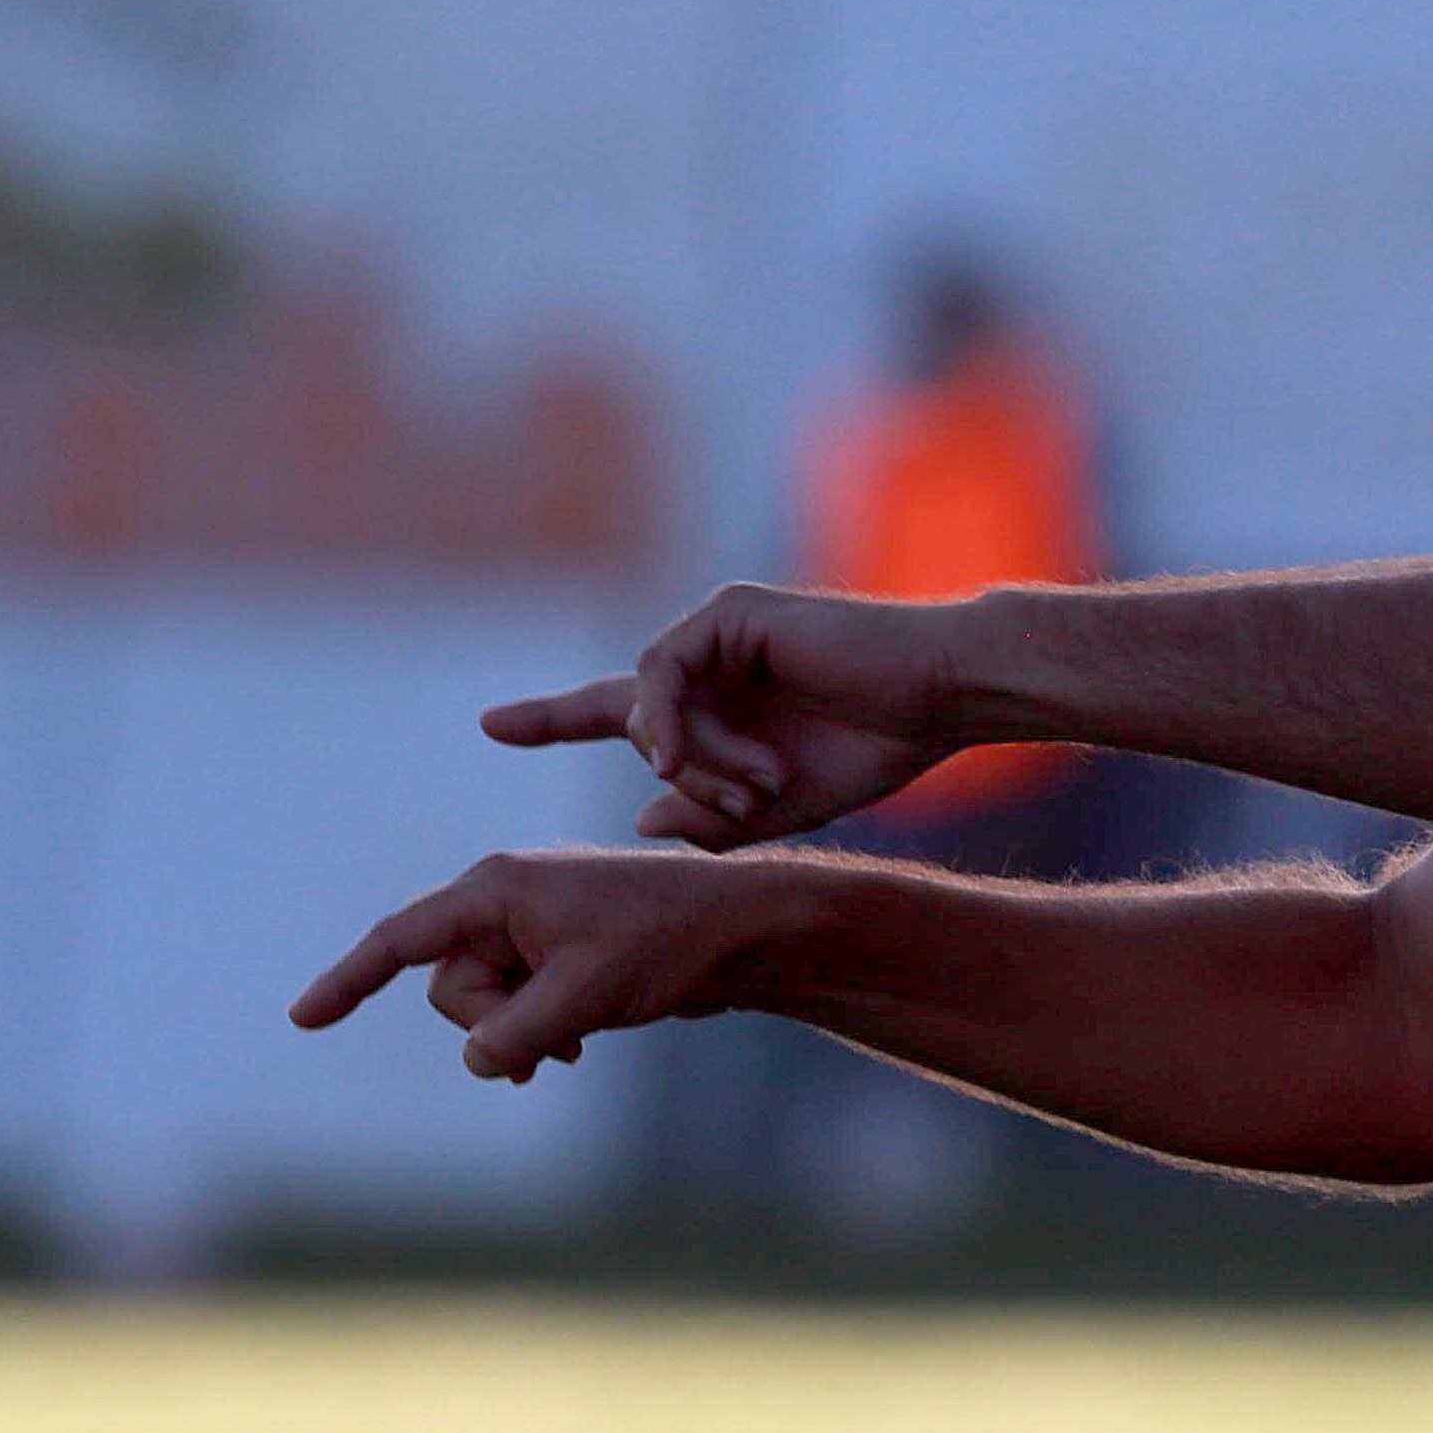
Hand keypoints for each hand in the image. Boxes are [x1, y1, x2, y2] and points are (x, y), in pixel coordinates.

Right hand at [288, 847, 776, 1080]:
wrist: (739, 933)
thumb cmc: (666, 944)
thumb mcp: (582, 996)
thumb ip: (513, 1034)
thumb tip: (475, 1062)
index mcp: (497, 888)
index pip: (400, 939)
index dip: (348, 982)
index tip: (302, 1020)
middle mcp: (504, 901)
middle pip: (447, 987)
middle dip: (489, 1025)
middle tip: (555, 1039)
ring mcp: (531, 929)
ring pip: (483, 1006)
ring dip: (518, 1035)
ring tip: (576, 1041)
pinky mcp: (557, 956)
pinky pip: (516, 1008)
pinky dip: (536, 1031)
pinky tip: (578, 1043)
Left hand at [482, 583, 969, 847]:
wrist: (940, 698)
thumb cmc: (876, 749)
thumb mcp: (782, 810)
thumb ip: (713, 821)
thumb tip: (642, 818)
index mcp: (716, 706)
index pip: (616, 710)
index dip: (553, 717)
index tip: (492, 724)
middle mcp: (707, 661)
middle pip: (633, 717)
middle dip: (673, 773)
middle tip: (742, 799)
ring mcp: (716, 631)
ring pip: (649, 700)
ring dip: (685, 756)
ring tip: (740, 784)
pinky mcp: (730, 611)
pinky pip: (665, 669)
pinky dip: (671, 718)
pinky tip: (687, 754)